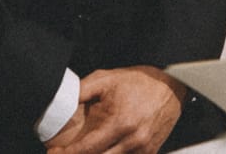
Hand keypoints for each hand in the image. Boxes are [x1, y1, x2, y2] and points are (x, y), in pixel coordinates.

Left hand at [47, 66, 185, 153]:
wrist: (171, 84)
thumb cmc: (139, 82)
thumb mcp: (106, 79)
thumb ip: (81, 91)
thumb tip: (61, 101)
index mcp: (119, 123)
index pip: (86, 149)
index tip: (54, 152)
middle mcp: (132, 141)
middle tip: (65, 153)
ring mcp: (142, 149)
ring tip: (85, 150)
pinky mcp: (150, 152)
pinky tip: (105, 150)